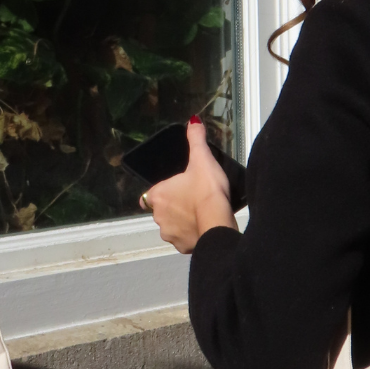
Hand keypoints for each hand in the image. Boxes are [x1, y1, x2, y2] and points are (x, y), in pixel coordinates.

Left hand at [141, 117, 237, 253]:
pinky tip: (203, 229)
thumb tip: (193, 121)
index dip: (164, 192)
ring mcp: (168, 234)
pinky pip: (183, 240)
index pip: (152, 194)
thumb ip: (195, 140)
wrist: (217, 222)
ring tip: (200, 216)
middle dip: (175, 208)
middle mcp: (157, 217)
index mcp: (157, 195)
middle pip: (162, 211)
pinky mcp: (181, 247)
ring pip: (172, 226)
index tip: (179, 191)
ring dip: (182, 223)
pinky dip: (191, 235)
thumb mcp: (202, 159)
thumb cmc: (206, 190)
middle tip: (194, 201)